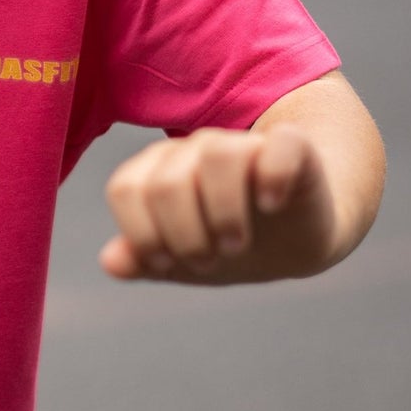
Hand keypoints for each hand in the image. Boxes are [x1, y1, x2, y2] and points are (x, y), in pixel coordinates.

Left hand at [99, 123, 337, 284]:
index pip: (126, 189)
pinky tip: (273, 206)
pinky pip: (280, 146)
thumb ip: (145, 258)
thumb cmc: (232, 244)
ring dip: (224, 211)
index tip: (164, 264)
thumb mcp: (185, 261)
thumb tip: (109, 261)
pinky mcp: (293, 149)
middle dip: (184, 235)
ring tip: (236, 244)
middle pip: (168, 182)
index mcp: (161, 172)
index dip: (140, 233)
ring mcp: (245, 146)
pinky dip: (274, 179)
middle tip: (208, 260)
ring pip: (217, 155)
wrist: (300, 237)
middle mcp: (198, 151)